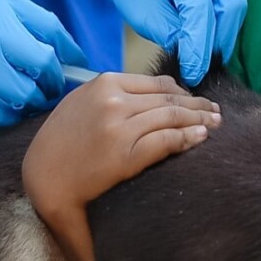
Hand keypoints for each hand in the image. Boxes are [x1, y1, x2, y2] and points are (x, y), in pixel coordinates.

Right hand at [0, 0, 82, 124]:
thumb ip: (7, 18)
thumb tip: (47, 48)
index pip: (49, 30)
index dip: (68, 52)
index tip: (75, 66)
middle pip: (42, 65)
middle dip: (52, 82)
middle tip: (51, 91)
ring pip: (21, 94)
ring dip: (28, 103)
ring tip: (25, 102)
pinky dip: (2, 115)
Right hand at [22, 71, 219, 217]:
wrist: (44, 177)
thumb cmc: (61, 142)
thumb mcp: (81, 103)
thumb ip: (112, 93)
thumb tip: (151, 93)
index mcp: (104, 84)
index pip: (157, 83)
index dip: (183, 91)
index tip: (195, 100)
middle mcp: (114, 101)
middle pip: (169, 99)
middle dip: (197, 105)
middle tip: (216, 111)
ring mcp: (120, 127)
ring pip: (172, 117)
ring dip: (200, 120)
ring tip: (216, 125)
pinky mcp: (125, 154)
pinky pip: (166, 141)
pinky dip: (188, 138)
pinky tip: (201, 138)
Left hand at [97, 0, 249, 87]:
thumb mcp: (141, 11)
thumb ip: (172, 33)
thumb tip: (199, 59)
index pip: (198, 5)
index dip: (198, 45)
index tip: (193, 73)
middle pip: (229, 2)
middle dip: (219, 42)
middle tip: (203, 68)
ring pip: (238, 2)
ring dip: (225, 33)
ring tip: (207, 54)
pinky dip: (229, 20)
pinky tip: (214, 35)